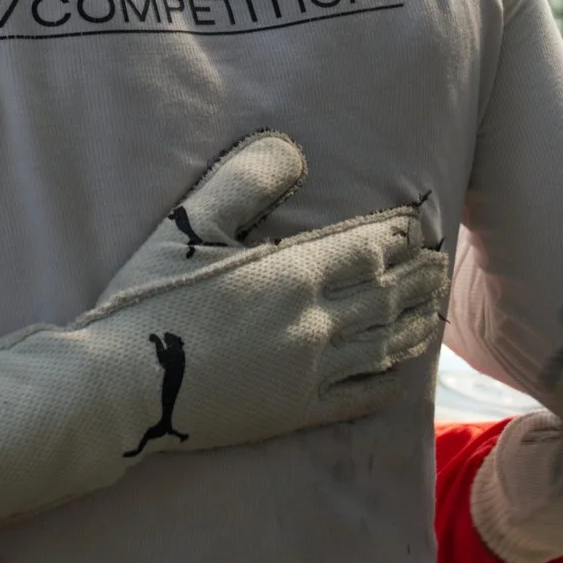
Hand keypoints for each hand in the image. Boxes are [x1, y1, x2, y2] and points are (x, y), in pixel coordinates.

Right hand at [0, 134, 447, 536]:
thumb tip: (290, 148)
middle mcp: (314, 325)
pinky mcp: (295, 414)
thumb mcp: (187, 228)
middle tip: (442, 262)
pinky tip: (403, 370)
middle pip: (386, 294)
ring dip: (416, 322)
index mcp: (291, 275)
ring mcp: (310, 374)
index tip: (422, 223)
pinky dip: (390, 378)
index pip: (367, 248)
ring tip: (435, 305)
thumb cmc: (147, 304)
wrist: (121, 391)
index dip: (400, 235)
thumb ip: (242, 182)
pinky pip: (361, 397)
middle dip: (418, 275)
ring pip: (384, 344)